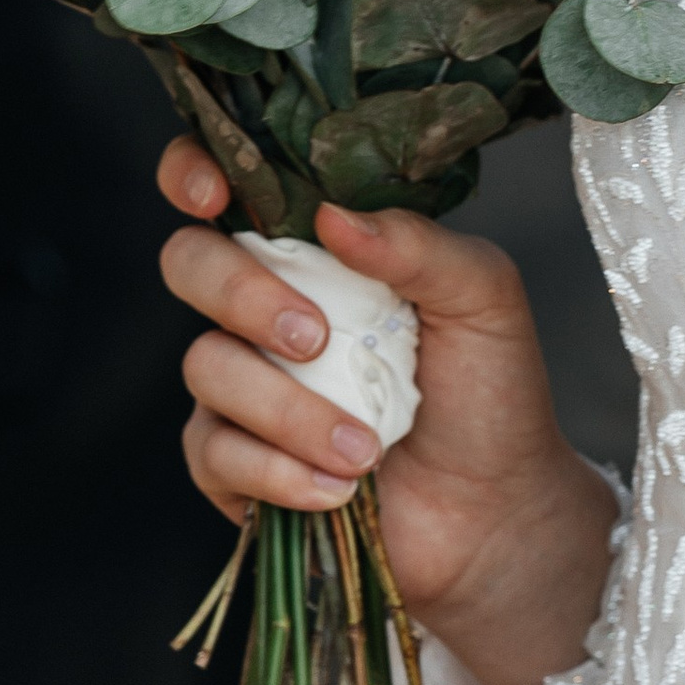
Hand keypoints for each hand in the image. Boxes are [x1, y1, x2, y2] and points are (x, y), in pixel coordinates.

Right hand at [157, 137, 617, 684]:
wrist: (494, 513)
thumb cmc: (491, 392)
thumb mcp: (483, 299)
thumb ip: (419, 245)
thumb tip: (334, 215)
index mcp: (322, 247)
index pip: (228, 185)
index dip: (195, 172)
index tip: (213, 196)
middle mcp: (266, 304)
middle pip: (189, 263)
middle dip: (242, 295)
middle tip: (317, 339)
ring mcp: (243, 383)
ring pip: (206, 366)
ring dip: (289, 411)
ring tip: (365, 446)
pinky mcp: (232, 462)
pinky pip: (214, 451)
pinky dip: (279, 470)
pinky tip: (339, 485)